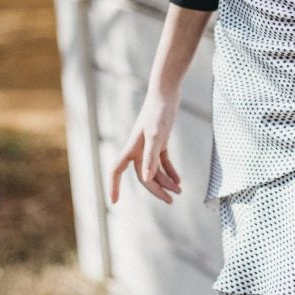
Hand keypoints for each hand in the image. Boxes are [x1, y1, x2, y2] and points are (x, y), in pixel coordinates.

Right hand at [109, 89, 182, 204]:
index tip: (114, 201)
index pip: (116, 170)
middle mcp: (137, 149)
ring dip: (166, 182)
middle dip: (156, 190)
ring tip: (179, 191)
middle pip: (143, 176)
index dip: (114, 186)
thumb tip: (146, 179)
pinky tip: (178, 181)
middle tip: (171, 201)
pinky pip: (163, 162)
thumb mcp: (156, 136)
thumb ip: (151, 157)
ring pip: (155, 171)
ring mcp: (149, 146)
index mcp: (131, 148)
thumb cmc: (159, 113)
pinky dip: (170, 172)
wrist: (167, 93)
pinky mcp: (160, 141)